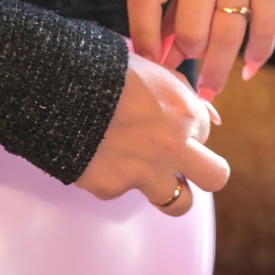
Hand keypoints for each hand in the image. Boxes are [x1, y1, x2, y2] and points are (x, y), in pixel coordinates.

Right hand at [73, 53, 229, 215]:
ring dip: (167, 190)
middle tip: (185, 169)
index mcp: (185, 114)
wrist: (58, 88)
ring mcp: (144, 173)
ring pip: (178, 203)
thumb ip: (185, 94)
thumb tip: (211, 118)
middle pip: (216, 177)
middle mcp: (173, 147)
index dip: (186, 132)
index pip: (205, 134)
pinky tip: (97, 155)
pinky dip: (112, 177)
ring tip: (145, 173)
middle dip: (205, 174)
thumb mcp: (153, 70)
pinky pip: (121, 190)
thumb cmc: (105, 72)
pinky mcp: (112, 188)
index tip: (168, 127)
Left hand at [127, 0, 274, 100]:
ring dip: (216, 72)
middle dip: (187, 53)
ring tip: (209, 91)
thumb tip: (158, 64)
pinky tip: (246, 71)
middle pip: (190, 27)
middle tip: (189, 62)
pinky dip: (255, 57)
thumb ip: (166, 15)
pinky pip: (262, 31)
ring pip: (225, 36)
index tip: (150, 63)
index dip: (143, 38)